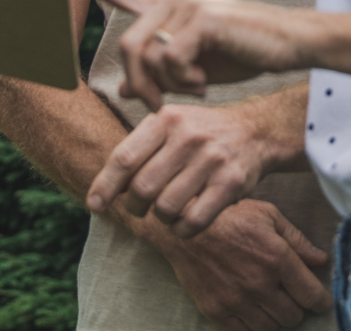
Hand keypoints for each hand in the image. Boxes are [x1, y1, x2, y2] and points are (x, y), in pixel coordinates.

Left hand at [67, 0, 302, 108]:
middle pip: (127, 45)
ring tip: (194, 90)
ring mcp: (188, 2)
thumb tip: (123, 88)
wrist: (289, 43)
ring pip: (146, 55)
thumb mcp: (194, 67)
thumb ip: (159, 71)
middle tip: (161, 105)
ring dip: (164, 85)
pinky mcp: (203, 17)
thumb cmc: (245, 53)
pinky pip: (171, 59)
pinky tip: (206, 82)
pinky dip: (184, 81)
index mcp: (170, 3)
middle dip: (140, 85)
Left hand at [89, 102, 284, 236]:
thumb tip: (101, 178)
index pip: (124, 158)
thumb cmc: (201, 132)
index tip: (95, 205)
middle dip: (134, 206)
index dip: (104, 186)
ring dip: (160, 219)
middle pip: (142, 188)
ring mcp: (211, 160)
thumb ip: (137, 146)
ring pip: (166, 208)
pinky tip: (183, 223)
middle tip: (140, 208)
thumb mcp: (170, 123)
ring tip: (166, 212)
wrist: (256, 131)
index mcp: (166, 119)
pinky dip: (182, 230)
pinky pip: (194, 221)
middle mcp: (188, 136)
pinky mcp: (231, 183)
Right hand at [150, 198, 330, 330]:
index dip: (320, 301)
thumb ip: (297, 240)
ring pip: (270, 328)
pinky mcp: (215, 311)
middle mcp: (259, 284)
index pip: (311, 295)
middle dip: (296, 307)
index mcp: (277, 258)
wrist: (185, 227)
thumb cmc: (229, 216)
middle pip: (293, 316)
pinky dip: (251, 324)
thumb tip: (320, 260)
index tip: (320, 300)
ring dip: (274, 317)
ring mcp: (236, 300)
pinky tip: (250, 309)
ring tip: (269, 302)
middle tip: (289, 296)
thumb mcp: (268, 215)